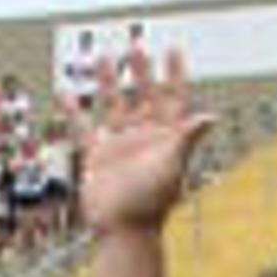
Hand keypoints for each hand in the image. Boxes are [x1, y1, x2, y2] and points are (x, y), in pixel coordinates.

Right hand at [78, 55, 214, 234]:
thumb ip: (187, 137)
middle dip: (142, 71)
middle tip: (137, 47)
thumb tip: (211, 116)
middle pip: (144, 95)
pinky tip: (65, 93)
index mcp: (167, 137)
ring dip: (110, 82)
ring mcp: (121, 144)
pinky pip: (84, 126)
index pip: (174, 98)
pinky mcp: (99, 154)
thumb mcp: (171, 164)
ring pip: (114, 104)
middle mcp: (145, 136)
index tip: (173, 50)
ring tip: (103, 58)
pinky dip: (74, 110)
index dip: (175, 74)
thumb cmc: (151, 201)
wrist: (123, 229)